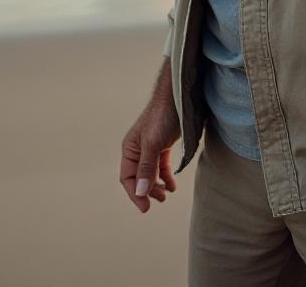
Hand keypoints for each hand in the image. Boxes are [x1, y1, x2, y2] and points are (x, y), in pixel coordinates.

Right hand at [119, 58, 180, 212]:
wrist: (178, 97)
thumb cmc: (162, 117)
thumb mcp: (153, 144)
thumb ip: (147, 168)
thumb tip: (141, 192)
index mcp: (130, 148)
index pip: (127, 178)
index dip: (135, 194)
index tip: (146, 207)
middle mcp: (138, 149)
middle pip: (138, 177)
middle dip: (146, 191)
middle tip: (159, 200)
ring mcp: (150, 147)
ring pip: (150, 173)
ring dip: (156, 186)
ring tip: (165, 195)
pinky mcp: (163, 144)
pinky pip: (161, 166)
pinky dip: (165, 176)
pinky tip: (172, 186)